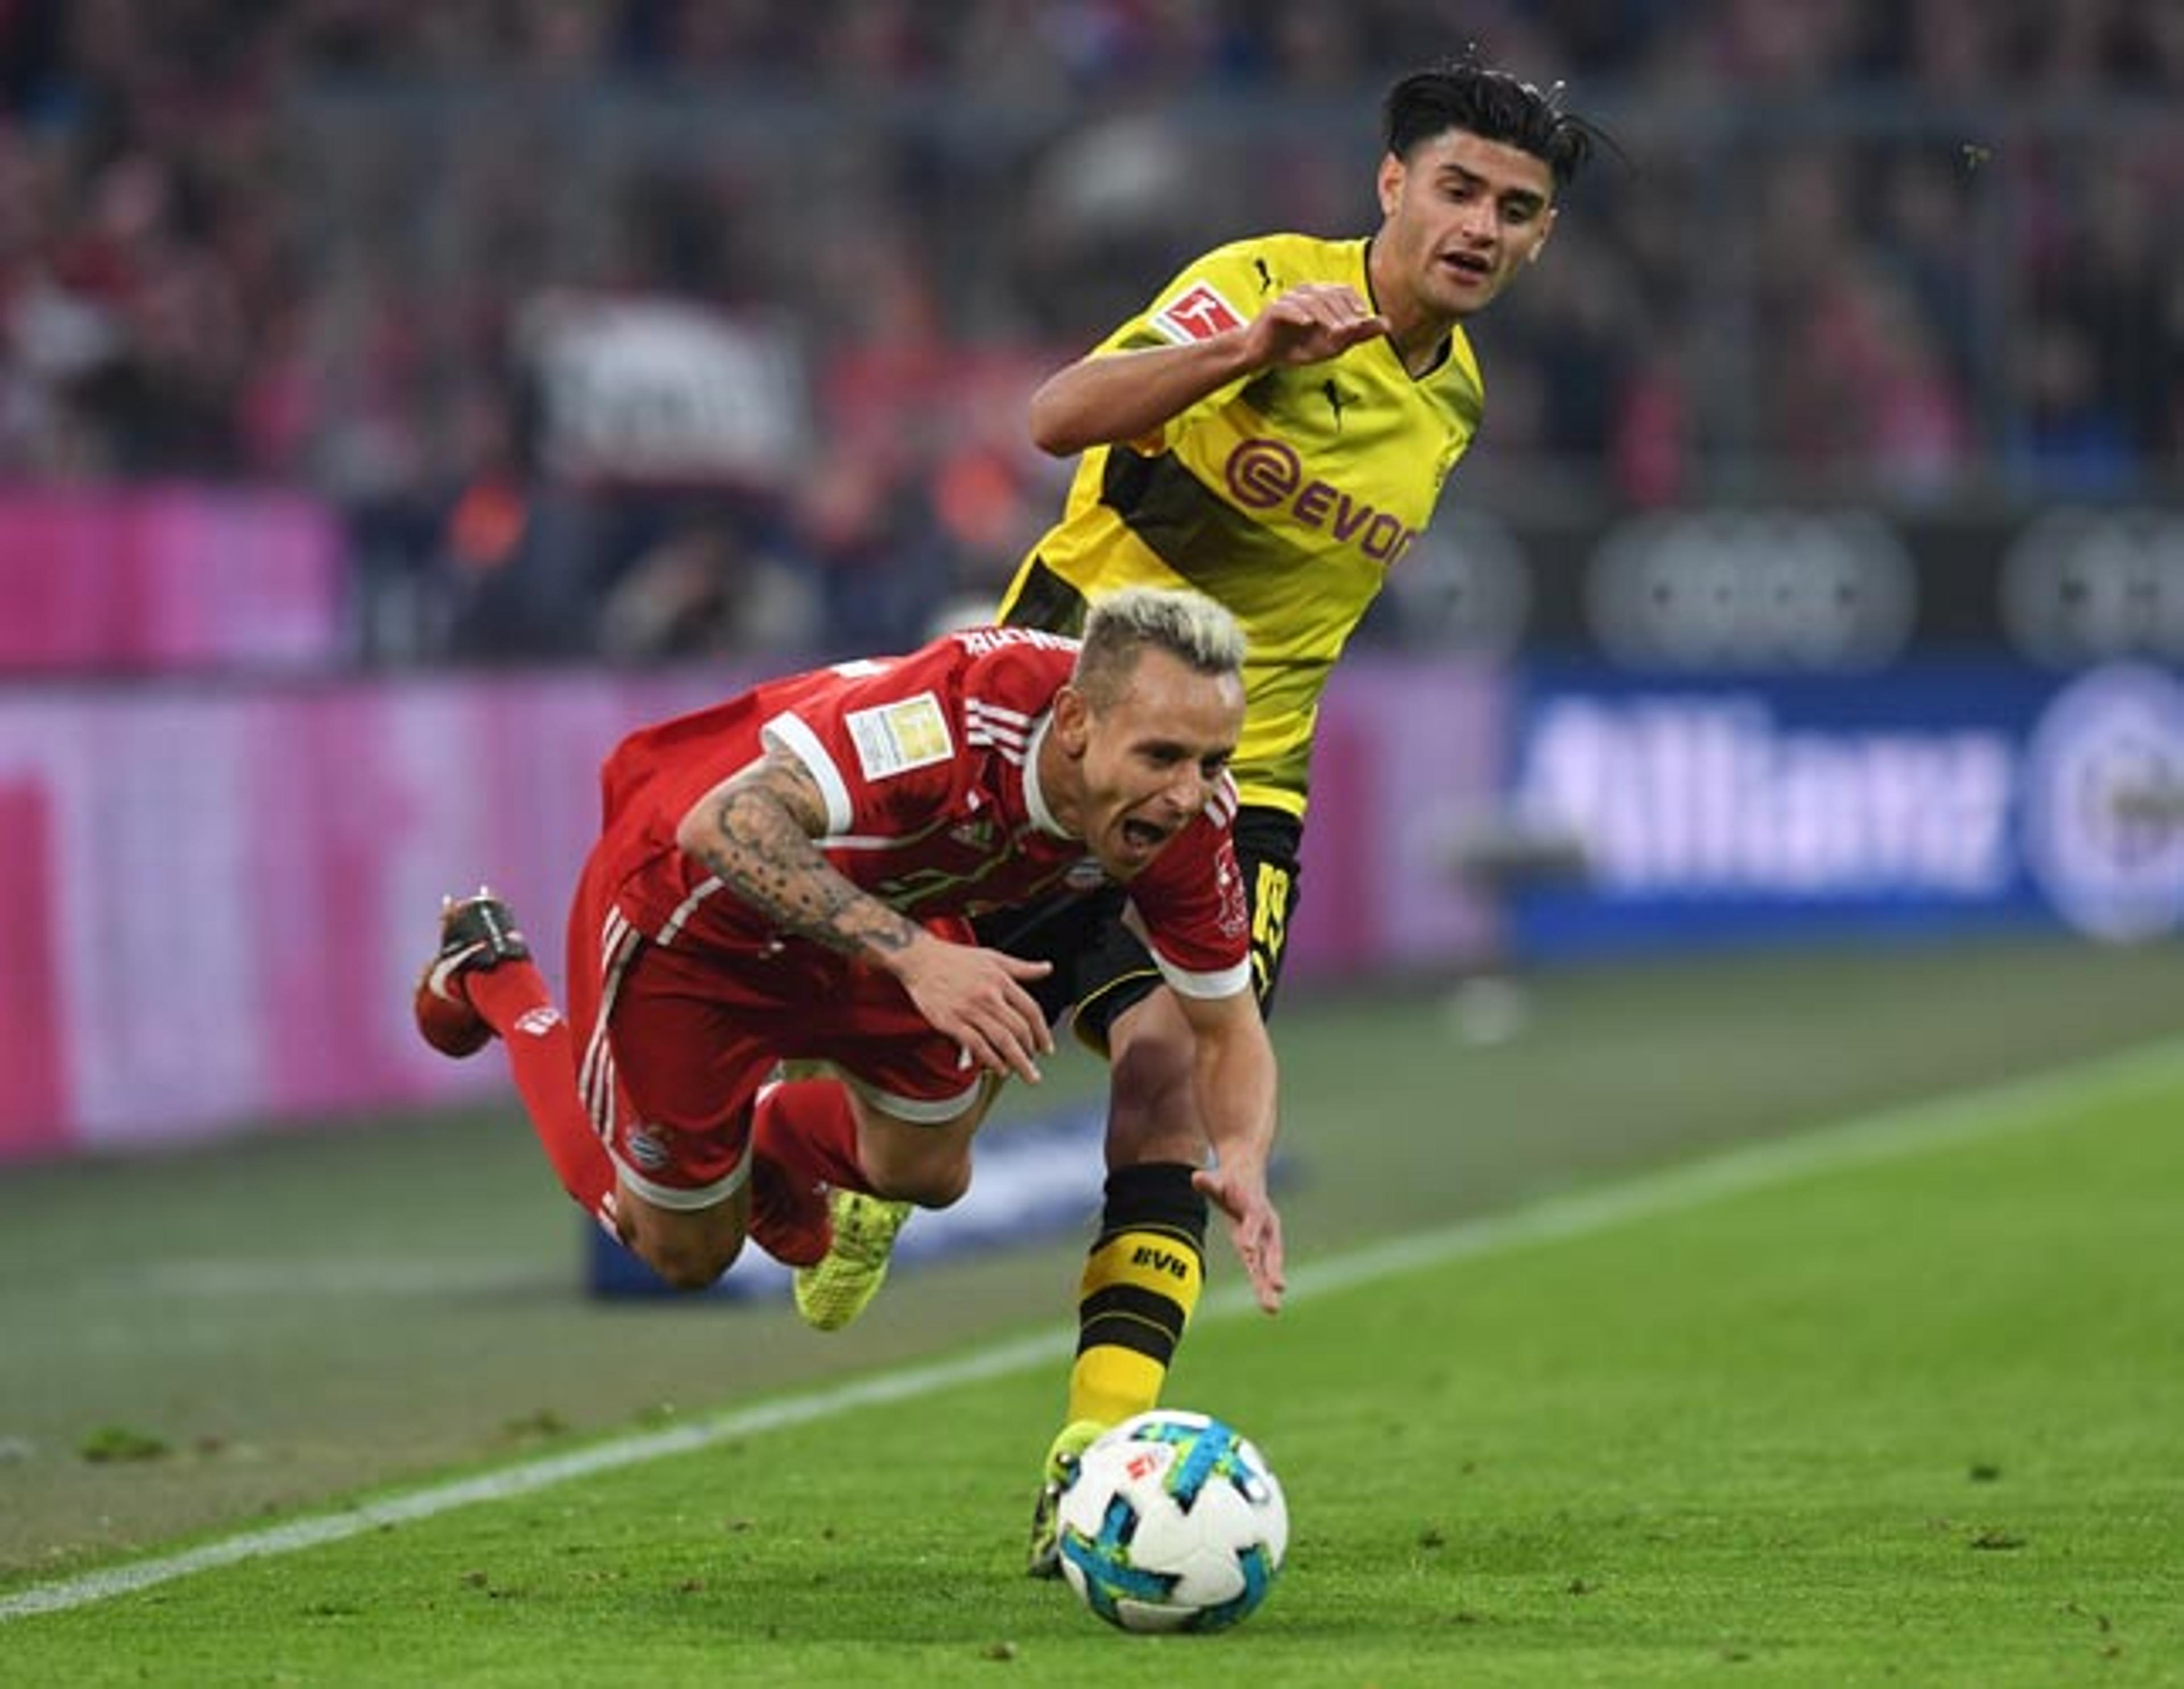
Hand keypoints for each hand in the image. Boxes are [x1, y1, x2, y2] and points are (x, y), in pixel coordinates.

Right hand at [893, 935, 1054, 1083]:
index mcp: (1000, 980)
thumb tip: (1047, 968)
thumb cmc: (956, 959)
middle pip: (1019, 1030)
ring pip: (1001, 1040)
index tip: (1046, 1047)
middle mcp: (988, 995)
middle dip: (1031, 1052)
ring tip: (1024, 1073)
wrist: (920, 959)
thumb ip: (1022, 967)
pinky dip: (991, 1060)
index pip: (1031, 1010)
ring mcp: (969, 1010)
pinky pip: (977, 1045)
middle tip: (1034, 1065)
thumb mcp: (993, 957)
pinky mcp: (951, 1021)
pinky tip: (999, 1068)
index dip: (1043, 1032)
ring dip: (1017, 1061)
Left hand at [1192, 1163, 1284, 1313]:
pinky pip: (1266, 1266)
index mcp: (1254, 1207)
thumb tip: (1196, 1178)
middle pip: (1269, 1249)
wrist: (1248, 1176)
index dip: (1251, 1234)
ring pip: (1271, 1262)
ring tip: (1272, 1308)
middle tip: (1278, 1288)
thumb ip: (1209, 1182)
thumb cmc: (1229, 1182)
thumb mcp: (1218, 1179)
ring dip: (1272, 1283)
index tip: (1248, 1250)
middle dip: (1273, 1270)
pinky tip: (1269, 1303)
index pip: (1253, 1222)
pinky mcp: (1264, 1246)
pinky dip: (1267, 1283)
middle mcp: (1266, 1225)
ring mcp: (1267, 1238)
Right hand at [1244, 283, 1390, 368]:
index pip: (1343, 291)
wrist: (1264, 354)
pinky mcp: (1272, 310)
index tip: (1361, 321)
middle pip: (1329, 295)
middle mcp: (1306, 292)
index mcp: (1322, 296)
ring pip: (1311, 300)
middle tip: (1351, 330)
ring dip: (1326, 316)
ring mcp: (1289, 299)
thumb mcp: (1333, 344)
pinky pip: (1286, 307)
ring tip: (1336, 332)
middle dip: (1342, 313)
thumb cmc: (1299, 346)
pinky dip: (1298, 313)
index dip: (1354, 304)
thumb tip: (1388, 324)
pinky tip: (1307, 323)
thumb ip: (1359, 334)